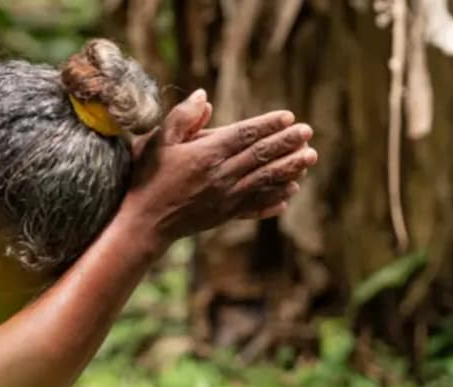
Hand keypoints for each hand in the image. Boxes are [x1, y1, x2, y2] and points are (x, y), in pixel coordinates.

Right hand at [124, 89, 316, 245]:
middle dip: (287, 143)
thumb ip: (182, 118)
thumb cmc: (148, 179)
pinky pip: (256, 206)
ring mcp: (226, 198)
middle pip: (261, 155)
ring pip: (265, 180)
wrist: (144, 222)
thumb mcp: (157, 142)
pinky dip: (274, 200)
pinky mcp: (224, 216)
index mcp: (207, 155)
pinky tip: (289, 194)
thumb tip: (205, 96)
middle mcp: (221, 176)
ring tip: (309, 158)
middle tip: (308, 132)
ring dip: (289, 168)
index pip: (245, 135)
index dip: (268, 125)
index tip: (289, 117)